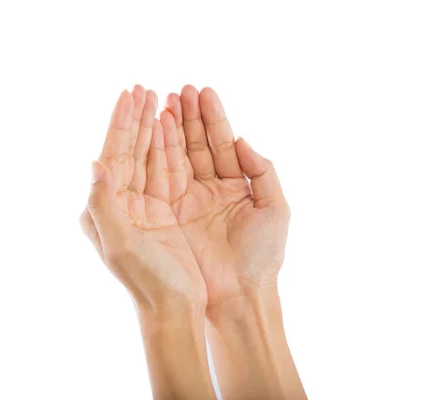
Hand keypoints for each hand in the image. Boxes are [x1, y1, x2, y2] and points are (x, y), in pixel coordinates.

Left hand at [80, 86, 206, 309]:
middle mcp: (118, 205)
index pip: (111, 156)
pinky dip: (166, 150)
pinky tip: (169, 131)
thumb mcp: (120, 244)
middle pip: (128, 152)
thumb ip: (103, 204)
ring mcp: (140, 207)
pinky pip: (163, 173)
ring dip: (151, 129)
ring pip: (145, 158)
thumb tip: (93, 164)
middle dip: (135, 120)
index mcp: (103, 210)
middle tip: (143, 90)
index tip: (129, 95)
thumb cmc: (145, 281)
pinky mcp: (161, 212)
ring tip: (157, 101)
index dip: (120, 125)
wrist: (172, 308)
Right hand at [160, 86, 290, 306]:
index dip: (214, 118)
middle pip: (199, 145)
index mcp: (238, 186)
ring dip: (172, 129)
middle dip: (190, 117)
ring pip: (180, 156)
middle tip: (180, 89)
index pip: (223, 143)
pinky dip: (160, 153)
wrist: (240, 295)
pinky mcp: (172, 212)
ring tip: (165, 101)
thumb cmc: (263, 255)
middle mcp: (212, 189)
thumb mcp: (275, 208)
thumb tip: (242, 139)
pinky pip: (165, 177)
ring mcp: (190, 199)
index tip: (204, 91)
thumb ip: (262, 170)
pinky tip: (156, 129)